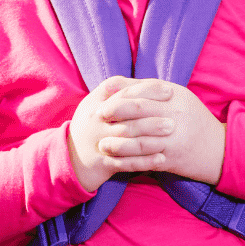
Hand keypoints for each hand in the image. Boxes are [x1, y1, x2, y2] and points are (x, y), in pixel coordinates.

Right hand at [67, 76, 174, 191]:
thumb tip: (148, 82)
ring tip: (171, 133)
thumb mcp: (96, 104)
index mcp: (96, 103)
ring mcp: (99, 142)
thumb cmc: (91, 125)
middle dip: (152, 115)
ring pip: (127, 139)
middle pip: (126, 114)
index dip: (147, 89)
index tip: (169, 91)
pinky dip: (144, 161)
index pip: (124, 91)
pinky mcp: (102, 163)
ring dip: (151, 136)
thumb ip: (117, 91)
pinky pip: (125, 163)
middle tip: (174, 117)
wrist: (70, 157)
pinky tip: (162, 159)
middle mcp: (96, 121)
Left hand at [90, 78, 226, 186]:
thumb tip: (112, 83)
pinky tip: (115, 162)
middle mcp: (174, 115)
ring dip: (117, 142)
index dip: (119, 97)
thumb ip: (146, 89)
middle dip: (115, 114)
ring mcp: (174, 139)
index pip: (141, 93)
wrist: (218, 149)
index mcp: (175, 97)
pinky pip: (145, 161)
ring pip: (139, 139)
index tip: (102, 103)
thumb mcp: (177, 97)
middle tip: (98, 119)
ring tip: (102, 144)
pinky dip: (128, 162)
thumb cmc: (193, 119)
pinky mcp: (172, 159)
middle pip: (138, 112)